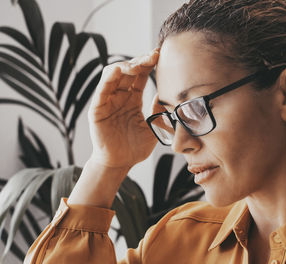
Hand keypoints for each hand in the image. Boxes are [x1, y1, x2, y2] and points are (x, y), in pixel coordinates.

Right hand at [87, 48, 159, 168]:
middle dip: (140, 61)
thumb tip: (165, 95)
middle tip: (153, 56)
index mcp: (132, 100)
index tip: (160, 55)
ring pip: (113, 75)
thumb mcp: (153, 129)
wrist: (120, 163)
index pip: (140, 77)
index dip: (149, 65)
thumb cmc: (136, 148)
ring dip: (126, 66)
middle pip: (128, 72)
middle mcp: (119, 97)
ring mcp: (108, 101)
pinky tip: (119, 70)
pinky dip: (109, 78)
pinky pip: (101, 90)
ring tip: (139, 64)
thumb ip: (158, 112)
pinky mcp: (97, 109)